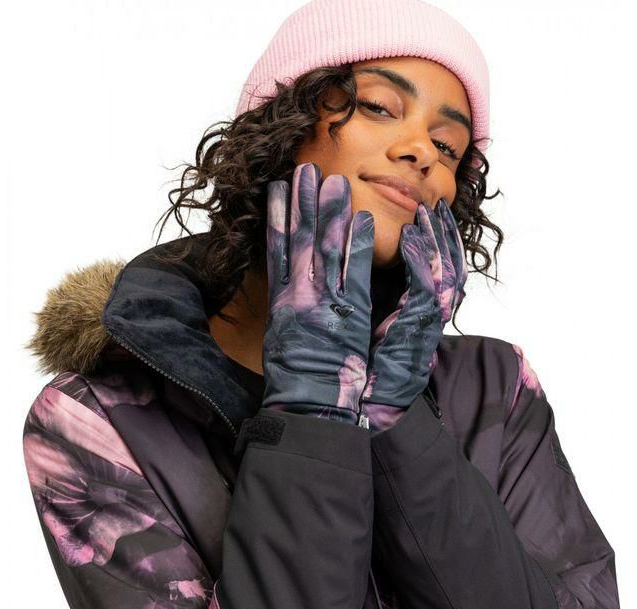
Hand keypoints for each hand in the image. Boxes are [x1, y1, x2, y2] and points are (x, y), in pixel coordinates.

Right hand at [261, 162, 375, 423]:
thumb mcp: (283, 341)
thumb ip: (289, 312)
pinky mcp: (346, 316)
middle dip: (302, 204)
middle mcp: (298, 297)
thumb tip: (291, 291)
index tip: (278, 190)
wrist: (306, 410)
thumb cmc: (294, 383)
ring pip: (323, 249)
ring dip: (327, 213)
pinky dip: (354, 246)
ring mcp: (321, 304)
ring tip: (330, 180)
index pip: (278, 251)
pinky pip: (351, 274)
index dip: (279, 218)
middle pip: (299, 241)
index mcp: (281, 304)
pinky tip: (359, 219)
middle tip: (303, 169)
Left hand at [358, 199, 467, 430]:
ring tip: (428, 211)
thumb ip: (378, 293)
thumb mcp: (374, 320)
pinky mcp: (418, 327)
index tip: (428, 212)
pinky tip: (411, 236)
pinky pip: (425, 286)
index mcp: (420, 308)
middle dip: (443, 232)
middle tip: (436, 204)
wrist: (370, 402)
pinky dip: (420, 259)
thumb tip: (356, 262)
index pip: (435, 266)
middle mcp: (429, 312)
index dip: (436, 239)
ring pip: (444, 268)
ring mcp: (427, 319)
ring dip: (436, 237)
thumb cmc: (368, 362)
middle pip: (447, 263)